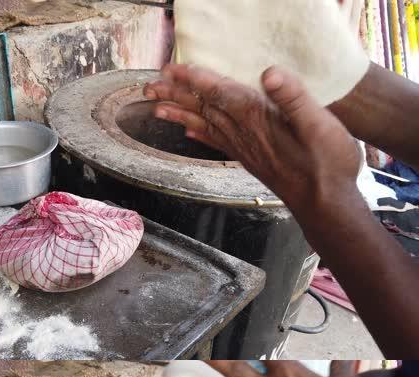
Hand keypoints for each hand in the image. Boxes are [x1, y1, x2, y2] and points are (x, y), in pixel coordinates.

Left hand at [143, 64, 361, 214]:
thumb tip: (269, 73)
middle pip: (205, 108)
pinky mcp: (250, 158)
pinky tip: (189, 132)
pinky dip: (200, 134)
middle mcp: (244, 134)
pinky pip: (217, 142)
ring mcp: (245, 147)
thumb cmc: (327, 164)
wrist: (324, 205)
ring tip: (156, 107)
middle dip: (177, 95)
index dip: (197, 79)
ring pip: (205, 124)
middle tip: (150, 85)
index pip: (221, 93)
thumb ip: (293, 97)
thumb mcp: (320, 124)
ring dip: (181, 113)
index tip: (173, 69)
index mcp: (259, 120)